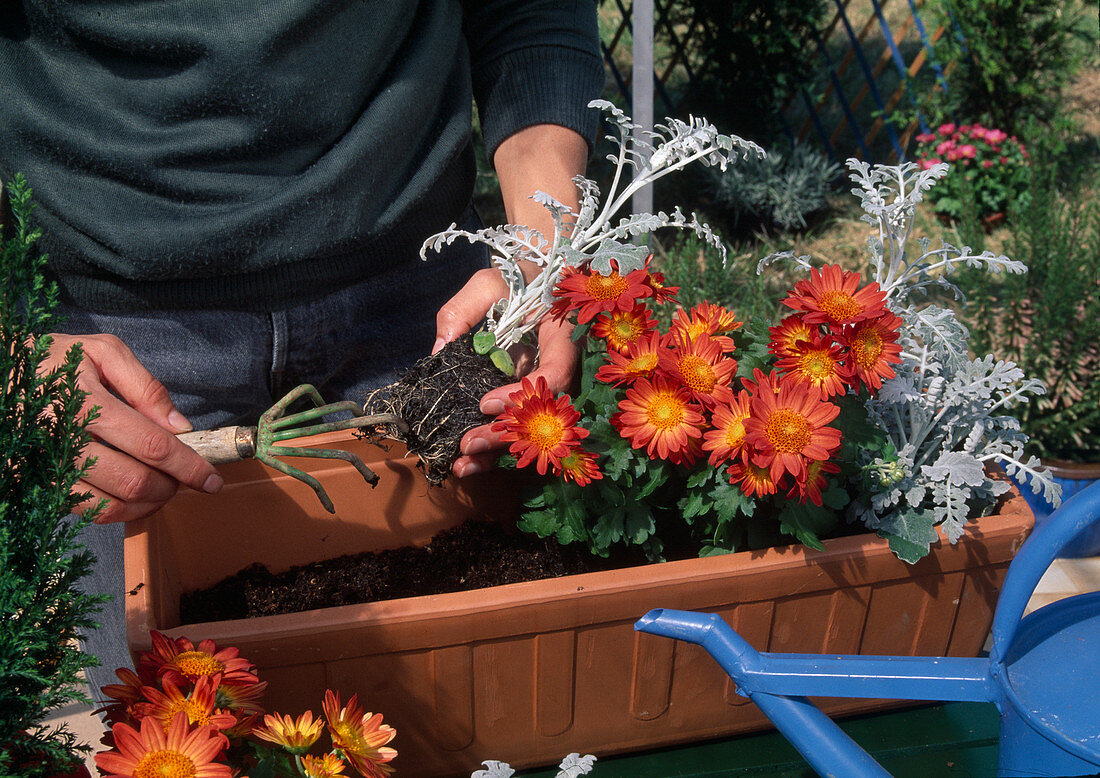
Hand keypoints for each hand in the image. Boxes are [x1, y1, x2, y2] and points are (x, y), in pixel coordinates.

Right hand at [44, 333, 223, 522]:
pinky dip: (120, 511)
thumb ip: (146, 387)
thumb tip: (180, 426)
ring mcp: (47, 466)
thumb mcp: (102, 351)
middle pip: (133, 481)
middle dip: (170, 487)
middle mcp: (63, 439)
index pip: (151, 445)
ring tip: (162, 488)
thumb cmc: (55, 361)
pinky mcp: (37, 483)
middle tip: (184, 480)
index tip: (212, 479)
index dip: (187, 466)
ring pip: (110, 506)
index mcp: (84, 401)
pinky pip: (85, 511)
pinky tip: (133, 495)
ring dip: (148, 505)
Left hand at [434, 270, 576, 476]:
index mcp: (565, 337)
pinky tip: (469, 464)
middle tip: (467, 444)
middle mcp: (566, 370)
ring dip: (498, 453)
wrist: (541, 285)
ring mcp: (553, 390)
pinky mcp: (536, 403)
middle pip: (544, 416)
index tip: (485, 403)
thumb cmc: (519, 281)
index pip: (554, 374)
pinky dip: (496, 449)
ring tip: (462, 465)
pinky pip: (522, 430)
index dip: (524, 396)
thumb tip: (439, 349)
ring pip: (534, 432)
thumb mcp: (491, 281)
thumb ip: (465, 308)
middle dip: (504, 434)